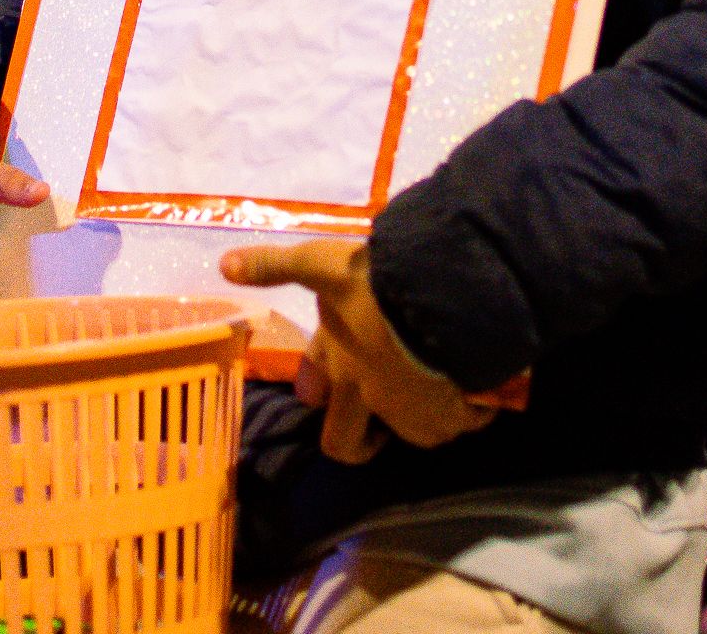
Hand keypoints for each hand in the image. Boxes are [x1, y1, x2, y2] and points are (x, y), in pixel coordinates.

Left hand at [221, 239, 495, 460]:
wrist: (439, 297)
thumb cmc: (376, 281)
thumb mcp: (322, 263)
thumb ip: (276, 266)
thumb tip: (224, 265)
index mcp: (339, 365)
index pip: (316, 396)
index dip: (321, 395)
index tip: (327, 391)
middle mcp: (368, 396)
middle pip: (345, 442)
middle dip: (359, 443)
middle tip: (378, 427)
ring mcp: (410, 411)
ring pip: (412, 433)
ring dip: (422, 419)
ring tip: (441, 388)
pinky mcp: (452, 412)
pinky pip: (462, 421)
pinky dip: (472, 409)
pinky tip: (482, 388)